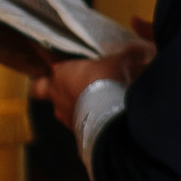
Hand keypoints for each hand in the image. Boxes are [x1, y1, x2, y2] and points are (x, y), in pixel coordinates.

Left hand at [32, 36, 148, 132]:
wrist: (108, 117)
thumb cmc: (106, 81)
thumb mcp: (120, 63)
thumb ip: (128, 55)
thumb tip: (142, 49)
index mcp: (61, 72)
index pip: (46, 63)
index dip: (50, 61)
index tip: (53, 59)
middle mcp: (56, 93)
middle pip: (38, 89)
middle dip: (43, 87)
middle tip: (59, 84)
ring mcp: (63, 114)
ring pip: (59, 107)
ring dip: (70, 105)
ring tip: (88, 103)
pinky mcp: (74, 131)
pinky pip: (75, 123)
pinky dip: (83, 120)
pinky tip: (97, 119)